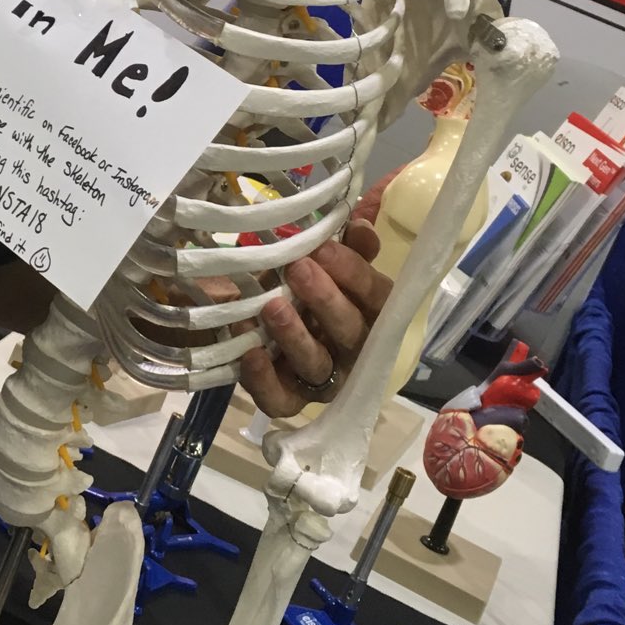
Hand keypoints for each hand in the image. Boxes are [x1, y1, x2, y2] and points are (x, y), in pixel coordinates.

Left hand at [239, 220, 391, 419]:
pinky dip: (264, 379)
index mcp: (370, 313)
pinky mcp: (288, 399)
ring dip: (295, 336)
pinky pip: (279, 400)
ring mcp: (321, 379)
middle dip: (325, 299)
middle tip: (298, 268)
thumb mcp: (323, 261)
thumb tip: (359, 224)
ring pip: (316, 365)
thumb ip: (347, 246)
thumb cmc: (303, 285)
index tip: (322, 248)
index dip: (353, 272)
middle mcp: (352, 349)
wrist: (256, 316)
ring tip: (271, 306)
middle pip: (350, 331)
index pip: (375, 295)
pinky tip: (249, 352)